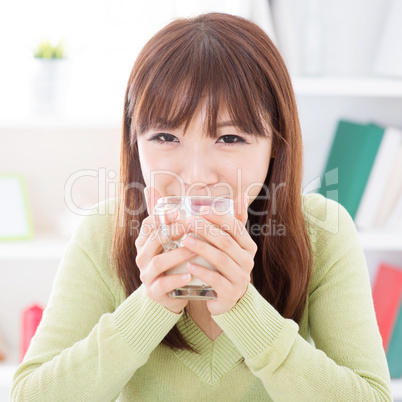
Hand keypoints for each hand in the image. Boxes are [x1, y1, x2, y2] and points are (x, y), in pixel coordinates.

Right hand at [135, 187, 194, 313]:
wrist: (172, 294)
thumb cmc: (173, 263)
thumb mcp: (170, 241)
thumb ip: (166, 218)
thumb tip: (152, 188)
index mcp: (145, 242)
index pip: (148, 225)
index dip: (161, 217)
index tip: (177, 212)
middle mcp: (142, 257)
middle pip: (155, 240)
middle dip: (173, 232)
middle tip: (192, 227)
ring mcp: (146, 275)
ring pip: (159, 261)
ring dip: (178, 254)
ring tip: (195, 250)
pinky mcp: (153, 292)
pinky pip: (163, 284)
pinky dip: (176, 279)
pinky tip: (190, 274)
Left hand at [182, 194, 256, 314]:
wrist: (226, 298)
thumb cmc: (225, 265)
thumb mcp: (232, 244)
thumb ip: (234, 222)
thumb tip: (241, 195)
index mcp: (248, 246)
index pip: (235, 227)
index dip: (218, 217)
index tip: (200, 210)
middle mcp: (248, 261)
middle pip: (226, 241)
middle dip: (206, 230)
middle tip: (187, 223)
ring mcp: (241, 278)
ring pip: (221, 259)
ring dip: (202, 248)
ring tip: (185, 240)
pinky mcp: (231, 293)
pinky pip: (216, 280)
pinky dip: (202, 271)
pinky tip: (189, 265)